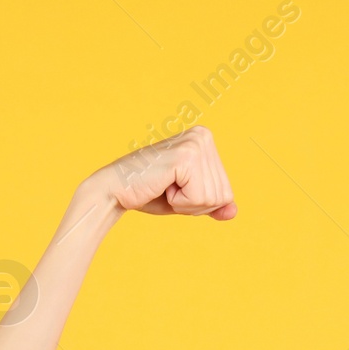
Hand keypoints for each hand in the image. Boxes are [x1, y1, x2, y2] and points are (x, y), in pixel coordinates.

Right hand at [88, 127, 237, 219]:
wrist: (115, 191)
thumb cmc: (149, 193)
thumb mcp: (188, 200)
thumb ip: (212, 204)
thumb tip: (233, 212)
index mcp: (205, 140)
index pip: (226, 191)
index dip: (201, 202)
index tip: (176, 187)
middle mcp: (203, 136)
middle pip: (222, 194)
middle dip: (195, 204)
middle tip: (168, 188)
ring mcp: (196, 144)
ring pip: (213, 198)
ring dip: (186, 203)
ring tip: (164, 186)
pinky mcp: (186, 157)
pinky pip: (199, 198)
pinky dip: (180, 202)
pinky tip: (162, 186)